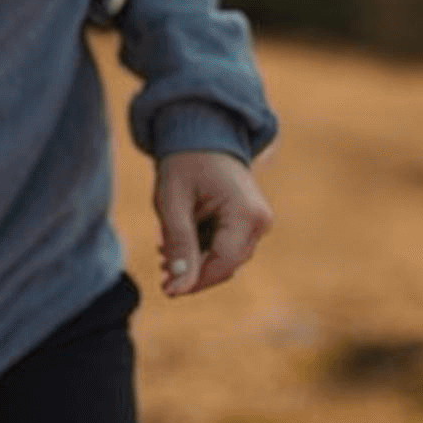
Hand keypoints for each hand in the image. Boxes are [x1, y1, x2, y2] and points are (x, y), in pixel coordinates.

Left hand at [154, 151, 272, 298]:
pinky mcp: (249, 221)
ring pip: (225, 258)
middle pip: (226, 265)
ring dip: (195, 260)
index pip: (223, 263)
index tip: (167, 290)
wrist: (203, 131)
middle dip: (193, 272)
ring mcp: (257, 222)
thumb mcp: (173, 202)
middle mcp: (260, 221)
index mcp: (247, 214)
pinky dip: (201, 248)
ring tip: (164, 253)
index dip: (195, 281)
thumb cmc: (185, 161)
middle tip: (161, 272)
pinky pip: (226, 246)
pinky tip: (176, 243)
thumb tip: (179, 288)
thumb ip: (178, 244)